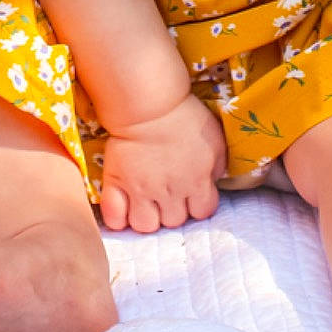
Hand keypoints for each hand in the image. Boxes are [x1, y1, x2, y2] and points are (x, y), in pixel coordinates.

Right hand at [98, 94, 226, 232]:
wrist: (149, 105)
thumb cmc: (185, 118)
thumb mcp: (215, 140)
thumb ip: (217, 167)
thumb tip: (212, 182)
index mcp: (196, 183)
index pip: (203, 212)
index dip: (199, 203)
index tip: (193, 191)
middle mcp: (170, 193)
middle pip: (174, 221)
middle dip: (173, 209)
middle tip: (168, 192)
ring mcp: (141, 191)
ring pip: (145, 225)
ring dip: (147, 216)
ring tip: (146, 202)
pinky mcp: (117, 184)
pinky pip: (115, 217)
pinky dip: (119, 218)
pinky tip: (124, 210)